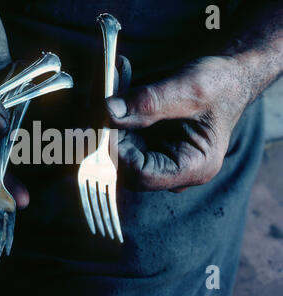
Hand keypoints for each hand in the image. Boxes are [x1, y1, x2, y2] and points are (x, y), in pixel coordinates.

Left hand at [107, 55, 249, 191]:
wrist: (228, 78)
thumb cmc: (220, 85)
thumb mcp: (189, 88)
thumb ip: (149, 102)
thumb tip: (110, 111)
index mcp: (194, 167)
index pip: (140, 175)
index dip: (119, 151)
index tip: (109, 121)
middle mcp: (176, 170)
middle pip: (127, 167)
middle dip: (114, 133)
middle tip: (111, 99)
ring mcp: (161, 160)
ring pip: (121, 151)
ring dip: (114, 120)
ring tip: (119, 85)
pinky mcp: (151, 147)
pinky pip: (124, 138)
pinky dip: (119, 115)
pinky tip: (123, 87)